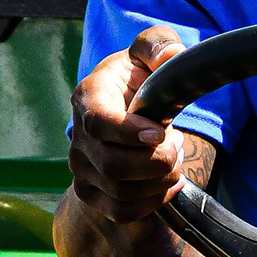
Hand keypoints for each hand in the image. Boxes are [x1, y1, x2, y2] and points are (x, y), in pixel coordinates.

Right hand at [67, 26, 193, 226]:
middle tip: (177, 143)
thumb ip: (158, 45)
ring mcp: (82, 169)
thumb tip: (172, 54)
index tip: (160, 131)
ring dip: (160, 180)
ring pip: (121, 192)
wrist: (125, 113)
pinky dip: (153, 202)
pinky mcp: (92, 194)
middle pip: (113, 166)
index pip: (98, 123)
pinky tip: (169, 182)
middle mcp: (78, 137)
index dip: (129, 133)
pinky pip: (122, 211)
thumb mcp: (149, 51)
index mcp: (88, 97)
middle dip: (157, 160)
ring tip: (173, 156)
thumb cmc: (138, 78)